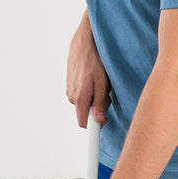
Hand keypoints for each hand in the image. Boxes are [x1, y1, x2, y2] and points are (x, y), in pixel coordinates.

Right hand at [67, 13, 110, 128]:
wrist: (84, 40)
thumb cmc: (95, 58)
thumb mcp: (103, 81)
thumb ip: (100, 102)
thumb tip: (98, 119)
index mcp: (80, 97)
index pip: (84, 124)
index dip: (92, 131)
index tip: (97, 138)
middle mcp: (72, 97)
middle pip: (86, 113)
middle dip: (98, 109)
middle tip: (108, 96)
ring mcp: (70, 90)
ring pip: (85, 103)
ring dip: (95, 98)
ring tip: (101, 82)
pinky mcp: (70, 84)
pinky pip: (82, 94)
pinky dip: (89, 90)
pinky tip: (94, 78)